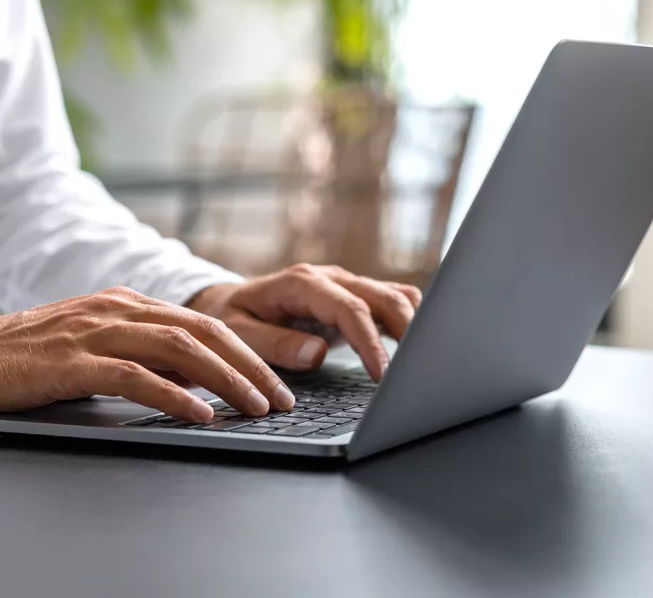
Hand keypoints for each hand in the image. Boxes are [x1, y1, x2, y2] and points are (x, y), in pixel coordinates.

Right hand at [0, 287, 295, 422]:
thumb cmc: (30, 360)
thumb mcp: (96, 349)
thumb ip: (142, 356)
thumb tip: (196, 381)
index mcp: (126, 304)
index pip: (201, 323)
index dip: (244, 351)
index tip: (274, 381)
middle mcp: (116, 309)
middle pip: (200, 331)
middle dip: (248, 365)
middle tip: (280, 397)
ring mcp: (94, 331)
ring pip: (176, 348)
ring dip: (223, 378)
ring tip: (253, 405)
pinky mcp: (71, 360)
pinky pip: (133, 375)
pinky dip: (172, 394)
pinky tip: (198, 412)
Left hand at [188, 264, 422, 380]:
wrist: (229, 299)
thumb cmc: (233, 317)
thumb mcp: (239, 332)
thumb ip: (275, 343)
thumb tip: (316, 353)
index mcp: (302, 283)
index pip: (350, 309)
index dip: (370, 342)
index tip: (383, 375)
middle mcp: (330, 277)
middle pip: (384, 297)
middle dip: (407, 332)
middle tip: (416, 372)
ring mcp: (345, 284)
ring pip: (395, 295)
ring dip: (413, 324)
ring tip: (423, 361)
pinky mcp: (354, 295)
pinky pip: (391, 300)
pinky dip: (408, 320)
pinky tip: (413, 348)